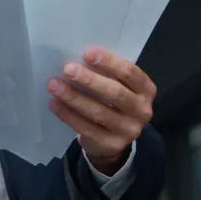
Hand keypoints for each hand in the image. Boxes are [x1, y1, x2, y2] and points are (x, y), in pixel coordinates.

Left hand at [47, 48, 155, 174]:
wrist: (115, 139)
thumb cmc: (114, 102)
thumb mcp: (120, 86)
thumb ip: (108, 74)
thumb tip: (78, 58)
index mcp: (146, 89)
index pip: (130, 73)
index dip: (109, 62)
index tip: (87, 53)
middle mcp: (142, 111)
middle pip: (115, 93)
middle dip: (89, 80)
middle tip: (67, 69)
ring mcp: (128, 131)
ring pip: (98, 112)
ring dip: (73, 97)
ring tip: (54, 85)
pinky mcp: (111, 145)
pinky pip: (86, 128)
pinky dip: (68, 115)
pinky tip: (54, 104)